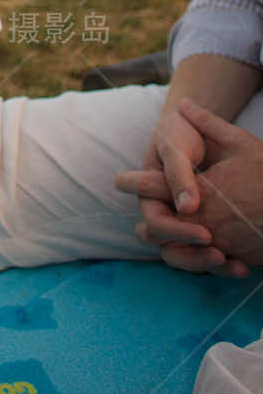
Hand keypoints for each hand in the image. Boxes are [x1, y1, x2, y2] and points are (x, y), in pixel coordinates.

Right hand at [114, 99, 253, 276]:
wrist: (192, 126)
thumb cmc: (178, 133)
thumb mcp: (175, 146)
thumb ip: (179, 174)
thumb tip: (187, 208)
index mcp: (149, 196)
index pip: (156, 225)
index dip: (178, 232)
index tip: (206, 234)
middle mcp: (163, 215)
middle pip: (168, 249)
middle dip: (193, 257)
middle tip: (219, 254)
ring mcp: (180, 224)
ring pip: (187, 257)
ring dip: (209, 264)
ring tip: (237, 267)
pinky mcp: (198, 229)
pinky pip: (205, 254)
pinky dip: (223, 263)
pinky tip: (243, 265)